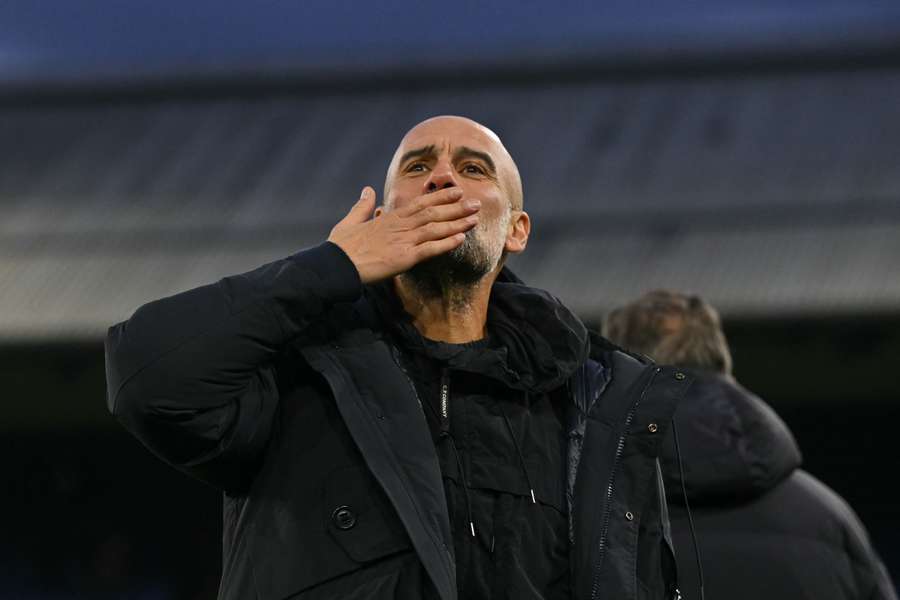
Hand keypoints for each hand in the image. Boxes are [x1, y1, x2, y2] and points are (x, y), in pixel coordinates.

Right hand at [328, 186, 480, 283]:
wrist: (335, 264)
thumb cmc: (341, 246)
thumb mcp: (350, 221)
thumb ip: (362, 205)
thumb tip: (367, 190)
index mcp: (389, 218)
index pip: (420, 204)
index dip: (440, 197)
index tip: (456, 191)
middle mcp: (399, 227)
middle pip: (433, 213)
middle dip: (456, 207)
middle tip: (476, 203)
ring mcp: (402, 241)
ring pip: (435, 228)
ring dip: (456, 222)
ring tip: (475, 218)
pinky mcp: (403, 258)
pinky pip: (429, 250)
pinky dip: (445, 244)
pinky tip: (460, 239)